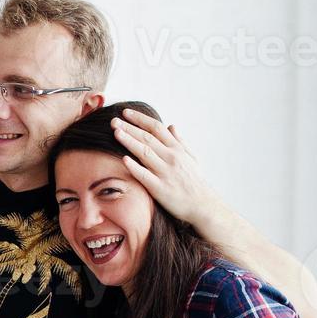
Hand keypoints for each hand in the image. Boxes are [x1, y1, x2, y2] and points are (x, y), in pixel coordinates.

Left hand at [112, 109, 230, 234]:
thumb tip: (172, 126)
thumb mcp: (191, 158)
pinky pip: (145, 175)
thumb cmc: (194, 181)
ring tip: (115, 132)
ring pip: (144, 152)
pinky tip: (124, 159)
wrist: (202, 205)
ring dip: (129, 141)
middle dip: (130, 127)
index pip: (156, 128)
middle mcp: (171, 157)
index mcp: (177, 149)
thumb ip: (180, 141)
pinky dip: (135, 167)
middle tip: (113, 120)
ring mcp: (165, 172)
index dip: (140, 119)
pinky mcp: (160, 188)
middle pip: (147, 137)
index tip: (126, 112)